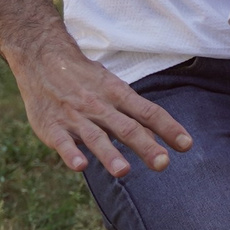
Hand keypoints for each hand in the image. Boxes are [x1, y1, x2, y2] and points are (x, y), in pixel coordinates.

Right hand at [10, 42, 193, 178]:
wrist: (42, 57)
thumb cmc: (85, 79)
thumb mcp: (112, 88)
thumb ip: (132, 114)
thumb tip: (158, 138)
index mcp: (117, 94)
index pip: (149, 112)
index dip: (168, 128)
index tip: (186, 145)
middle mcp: (100, 105)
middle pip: (126, 128)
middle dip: (145, 146)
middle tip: (162, 164)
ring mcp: (75, 116)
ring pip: (95, 137)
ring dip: (109, 154)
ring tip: (123, 172)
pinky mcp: (51, 126)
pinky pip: (62, 141)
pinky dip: (71, 153)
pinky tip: (80, 166)